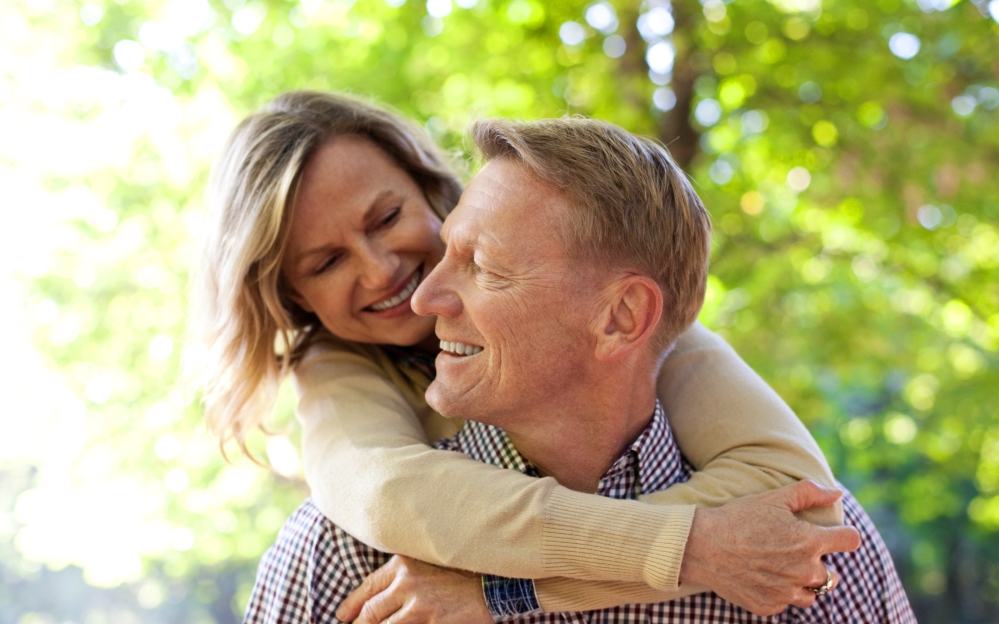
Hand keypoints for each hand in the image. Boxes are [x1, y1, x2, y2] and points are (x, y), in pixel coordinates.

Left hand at [335, 555, 493, 623]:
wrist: (493, 587)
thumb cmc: (458, 574)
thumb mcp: (426, 563)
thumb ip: (400, 574)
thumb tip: (375, 595)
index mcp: (402, 564)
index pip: (366, 588)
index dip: (350, 606)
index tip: (342, 617)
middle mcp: (407, 584)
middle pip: (370, 613)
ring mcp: (420, 607)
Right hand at [679, 480, 861, 615]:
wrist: (702, 545)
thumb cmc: (738, 518)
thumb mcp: (774, 498)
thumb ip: (809, 492)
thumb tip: (836, 493)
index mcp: (810, 542)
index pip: (850, 540)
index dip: (844, 535)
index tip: (833, 534)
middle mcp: (804, 571)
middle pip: (832, 574)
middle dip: (818, 562)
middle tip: (793, 551)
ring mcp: (787, 593)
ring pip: (812, 593)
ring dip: (804, 582)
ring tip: (782, 567)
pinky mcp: (769, 607)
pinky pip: (785, 603)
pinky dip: (779, 592)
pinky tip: (762, 576)